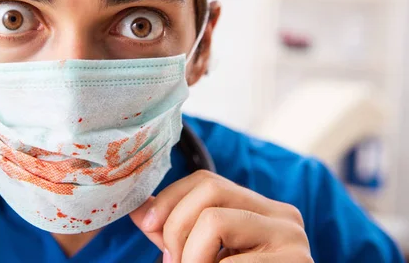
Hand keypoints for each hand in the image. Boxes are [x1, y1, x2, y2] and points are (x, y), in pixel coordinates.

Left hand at [130, 170, 312, 262]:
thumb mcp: (203, 253)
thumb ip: (175, 230)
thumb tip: (138, 208)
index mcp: (261, 207)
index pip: (206, 179)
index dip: (169, 199)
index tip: (148, 226)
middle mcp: (282, 215)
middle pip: (210, 190)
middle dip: (177, 226)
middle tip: (172, 261)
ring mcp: (291, 238)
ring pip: (215, 220)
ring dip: (191, 256)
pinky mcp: (295, 262)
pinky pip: (229, 262)